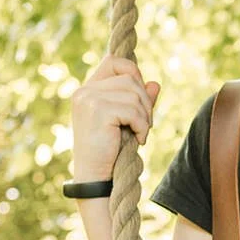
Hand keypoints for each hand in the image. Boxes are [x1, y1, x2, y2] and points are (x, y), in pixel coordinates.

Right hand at [71, 55, 160, 180]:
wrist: (95, 178)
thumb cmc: (110, 152)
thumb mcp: (126, 122)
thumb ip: (138, 102)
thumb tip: (155, 83)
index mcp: (87, 90)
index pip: (114, 61)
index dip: (134, 73)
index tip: (141, 99)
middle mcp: (84, 91)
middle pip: (129, 78)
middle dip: (145, 101)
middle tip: (146, 124)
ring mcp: (88, 99)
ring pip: (134, 93)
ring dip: (145, 116)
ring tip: (141, 134)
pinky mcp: (97, 111)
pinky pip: (133, 110)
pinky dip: (143, 126)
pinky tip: (139, 140)